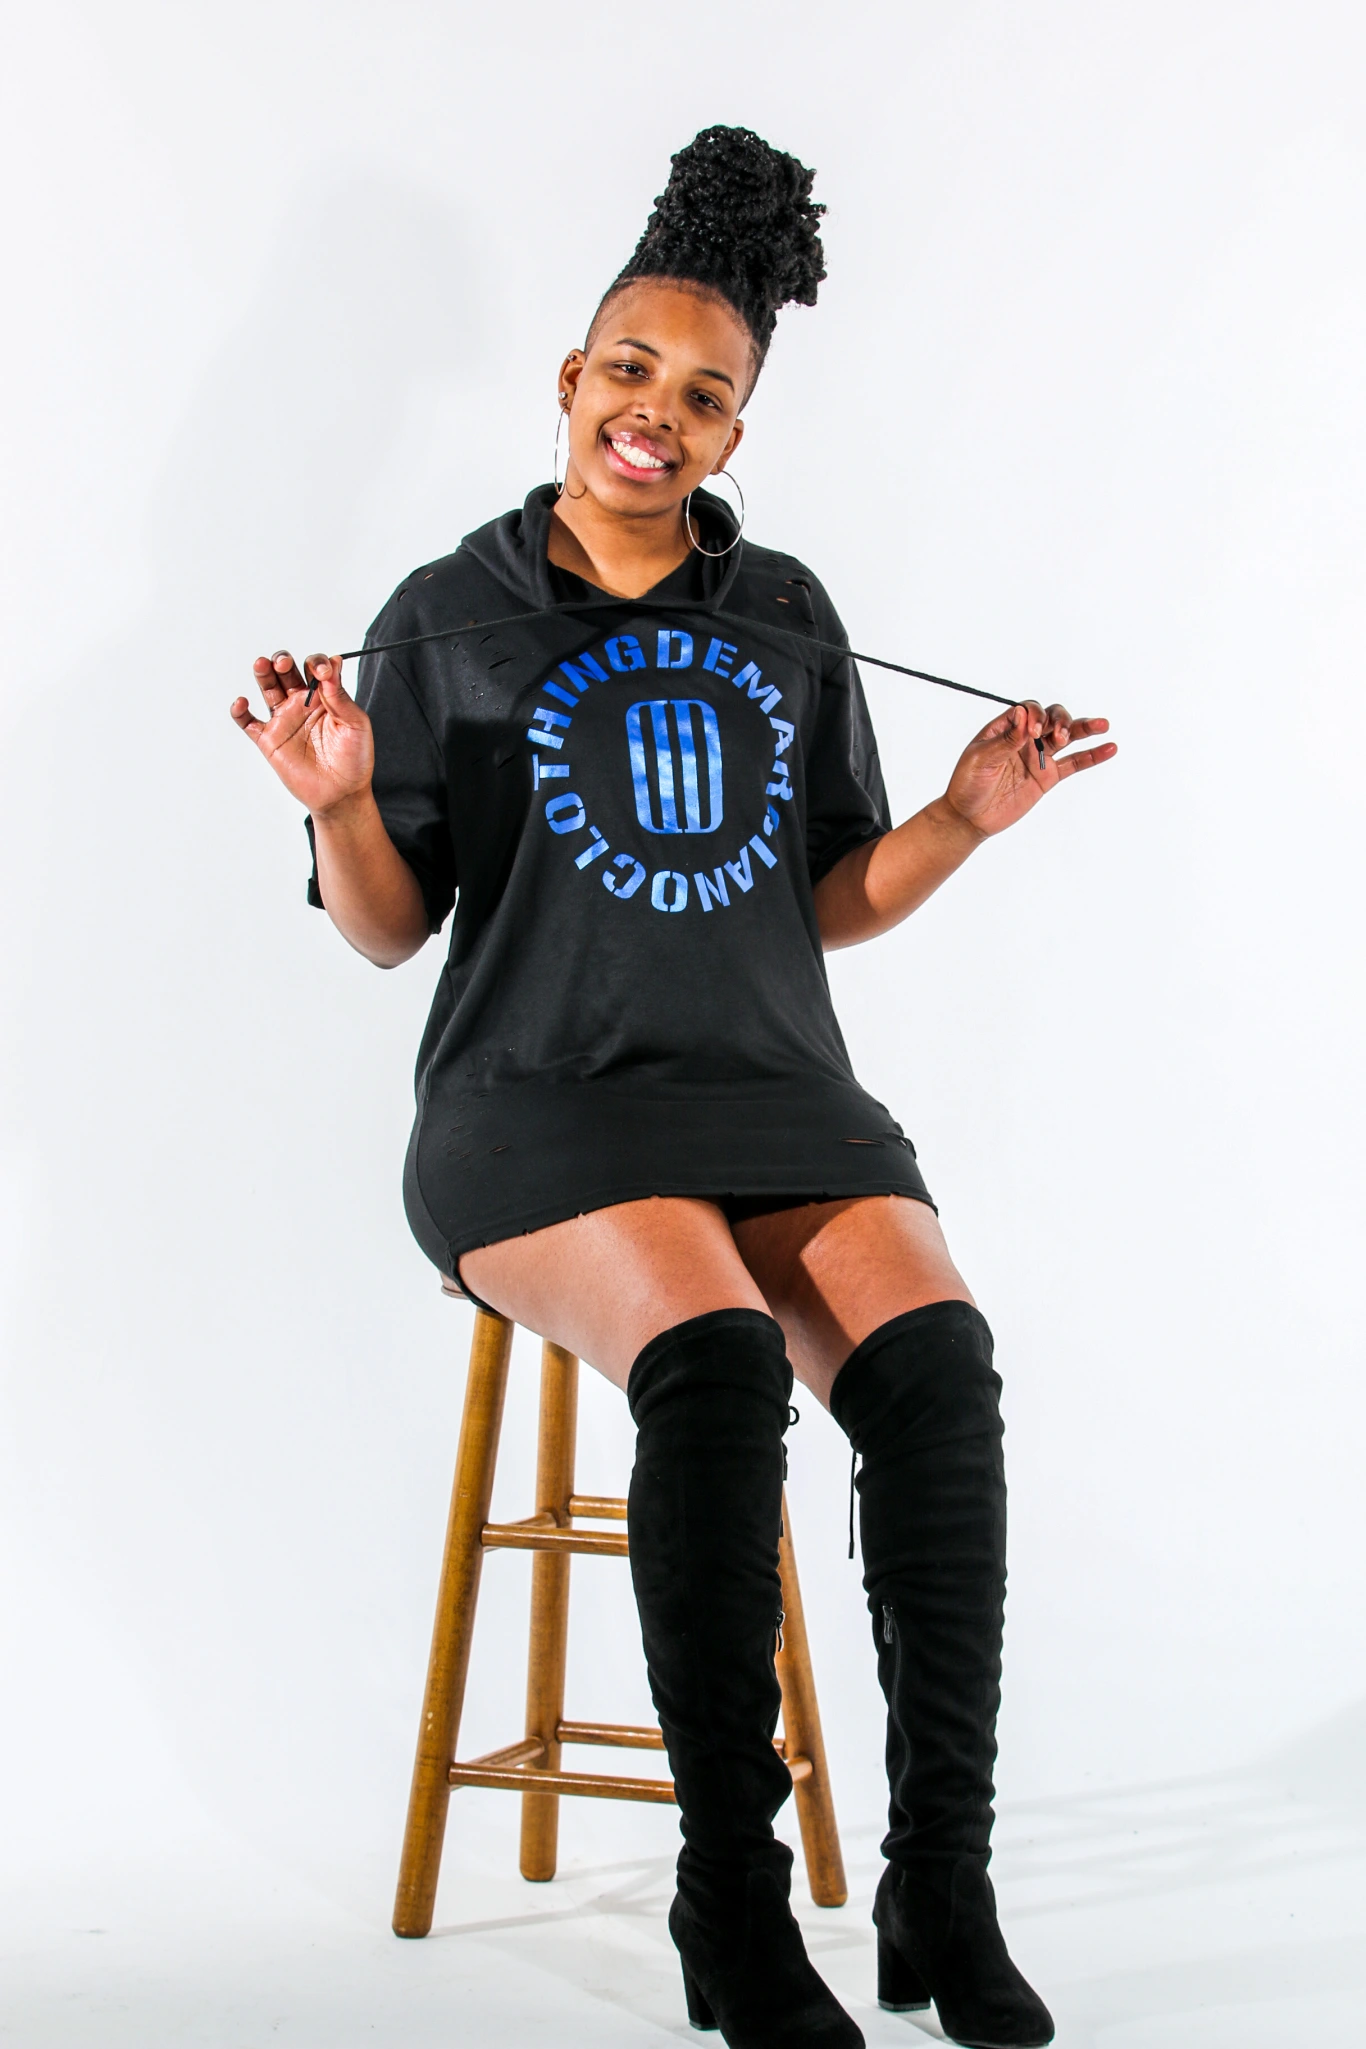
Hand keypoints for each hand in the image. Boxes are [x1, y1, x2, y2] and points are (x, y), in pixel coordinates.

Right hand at [231, 652, 373, 815]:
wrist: (341, 794)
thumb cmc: (354, 759)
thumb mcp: (355, 724)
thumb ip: (340, 695)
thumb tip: (334, 663)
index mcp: (324, 697)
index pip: (314, 667)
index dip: (316, 663)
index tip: (323, 672)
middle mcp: (301, 704)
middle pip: (285, 671)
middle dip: (282, 660)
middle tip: (284, 663)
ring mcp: (284, 720)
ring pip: (267, 688)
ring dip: (262, 673)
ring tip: (262, 665)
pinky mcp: (269, 740)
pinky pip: (248, 722)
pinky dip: (240, 711)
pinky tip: (242, 703)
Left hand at [942, 700, 1115, 838]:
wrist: (969, 817)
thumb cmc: (967, 784)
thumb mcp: (981, 758)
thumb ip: (1006, 740)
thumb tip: (1023, 716)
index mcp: (1006, 728)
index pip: (1028, 710)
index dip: (1035, 716)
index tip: (1031, 732)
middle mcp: (1024, 738)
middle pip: (1051, 717)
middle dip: (1059, 721)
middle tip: (1057, 737)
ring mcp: (1038, 757)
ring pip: (1067, 736)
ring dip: (1083, 729)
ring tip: (1101, 725)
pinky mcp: (1048, 777)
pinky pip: (1074, 763)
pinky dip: (1092, 755)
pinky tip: (1109, 747)